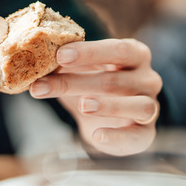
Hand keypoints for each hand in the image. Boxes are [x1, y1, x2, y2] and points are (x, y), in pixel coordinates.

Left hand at [29, 38, 161, 154]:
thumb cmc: (96, 85)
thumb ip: (66, 65)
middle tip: (43, 84)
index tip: (59, 55)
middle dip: (76, 82)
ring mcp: (151, 106)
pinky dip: (116, 136)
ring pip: (135, 105)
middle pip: (115, 79)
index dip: (89, 52)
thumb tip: (34, 61)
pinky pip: (137, 135)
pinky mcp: (146, 133)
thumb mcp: (82, 71)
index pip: (117, 49)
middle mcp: (148, 78)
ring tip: (81, 105)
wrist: (113, 120)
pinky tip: (97, 135)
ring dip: (107, 106)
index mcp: (135, 55)